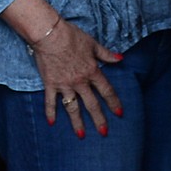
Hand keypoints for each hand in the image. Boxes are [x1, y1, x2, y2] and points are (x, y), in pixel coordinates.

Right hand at [31, 18, 123, 137]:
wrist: (50, 35)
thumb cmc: (72, 36)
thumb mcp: (93, 44)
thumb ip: (106, 54)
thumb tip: (121, 59)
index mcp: (92, 71)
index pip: (106, 90)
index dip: (114, 102)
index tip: (119, 114)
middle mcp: (80, 81)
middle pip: (92, 104)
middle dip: (99, 119)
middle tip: (104, 132)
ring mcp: (65, 85)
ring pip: (72, 107)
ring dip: (77, 122)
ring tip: (81, 135)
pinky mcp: (50, 84)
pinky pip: (50, 102)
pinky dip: (50, 112)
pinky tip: (52, 123)